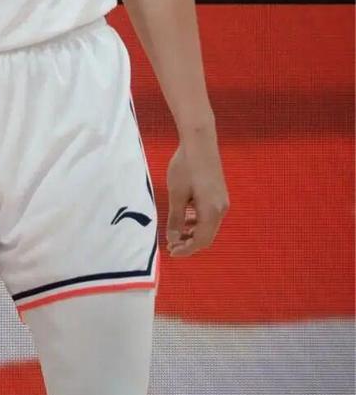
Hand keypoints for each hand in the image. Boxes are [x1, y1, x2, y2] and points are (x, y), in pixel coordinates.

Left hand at [166, 135, 228, 257]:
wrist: (200, 142)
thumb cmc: (185, 167)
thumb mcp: (176, 194)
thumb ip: (176, 219)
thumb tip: (173, 238)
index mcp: (211, 211)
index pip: (201, 240)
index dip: (186, 249)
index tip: (171, 252)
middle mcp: (221, 209)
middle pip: (207, 236)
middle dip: (189, 243)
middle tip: (171, 244)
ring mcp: (222, 201)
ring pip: (209, 226)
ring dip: (193, 232)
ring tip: (175, 232)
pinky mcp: (219, 194)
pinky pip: (210, 215)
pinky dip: (197, 221)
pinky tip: (185, 216)